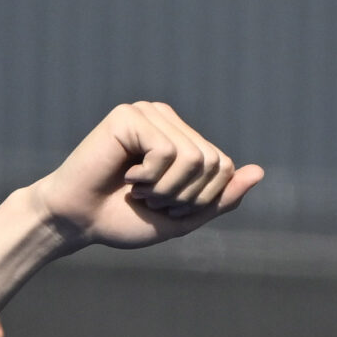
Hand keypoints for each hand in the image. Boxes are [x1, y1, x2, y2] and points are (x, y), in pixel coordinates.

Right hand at [30, 102, 262, 251]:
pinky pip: (167, 151)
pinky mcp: (129, 116)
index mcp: (184, 140)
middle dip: (185, 197)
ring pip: (193, 158)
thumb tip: (259, 172)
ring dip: (166, 190)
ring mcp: (149, 114)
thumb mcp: (183, 219)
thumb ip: (220, 198)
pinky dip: (150, 178)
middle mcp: (169, 121)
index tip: (167, 208)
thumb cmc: (123, 219)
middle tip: (151, 200)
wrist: (78, 223)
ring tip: (139, 190)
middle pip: (212, 162)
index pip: (224, 167)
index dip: (200, 200)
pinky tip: (127, 177)